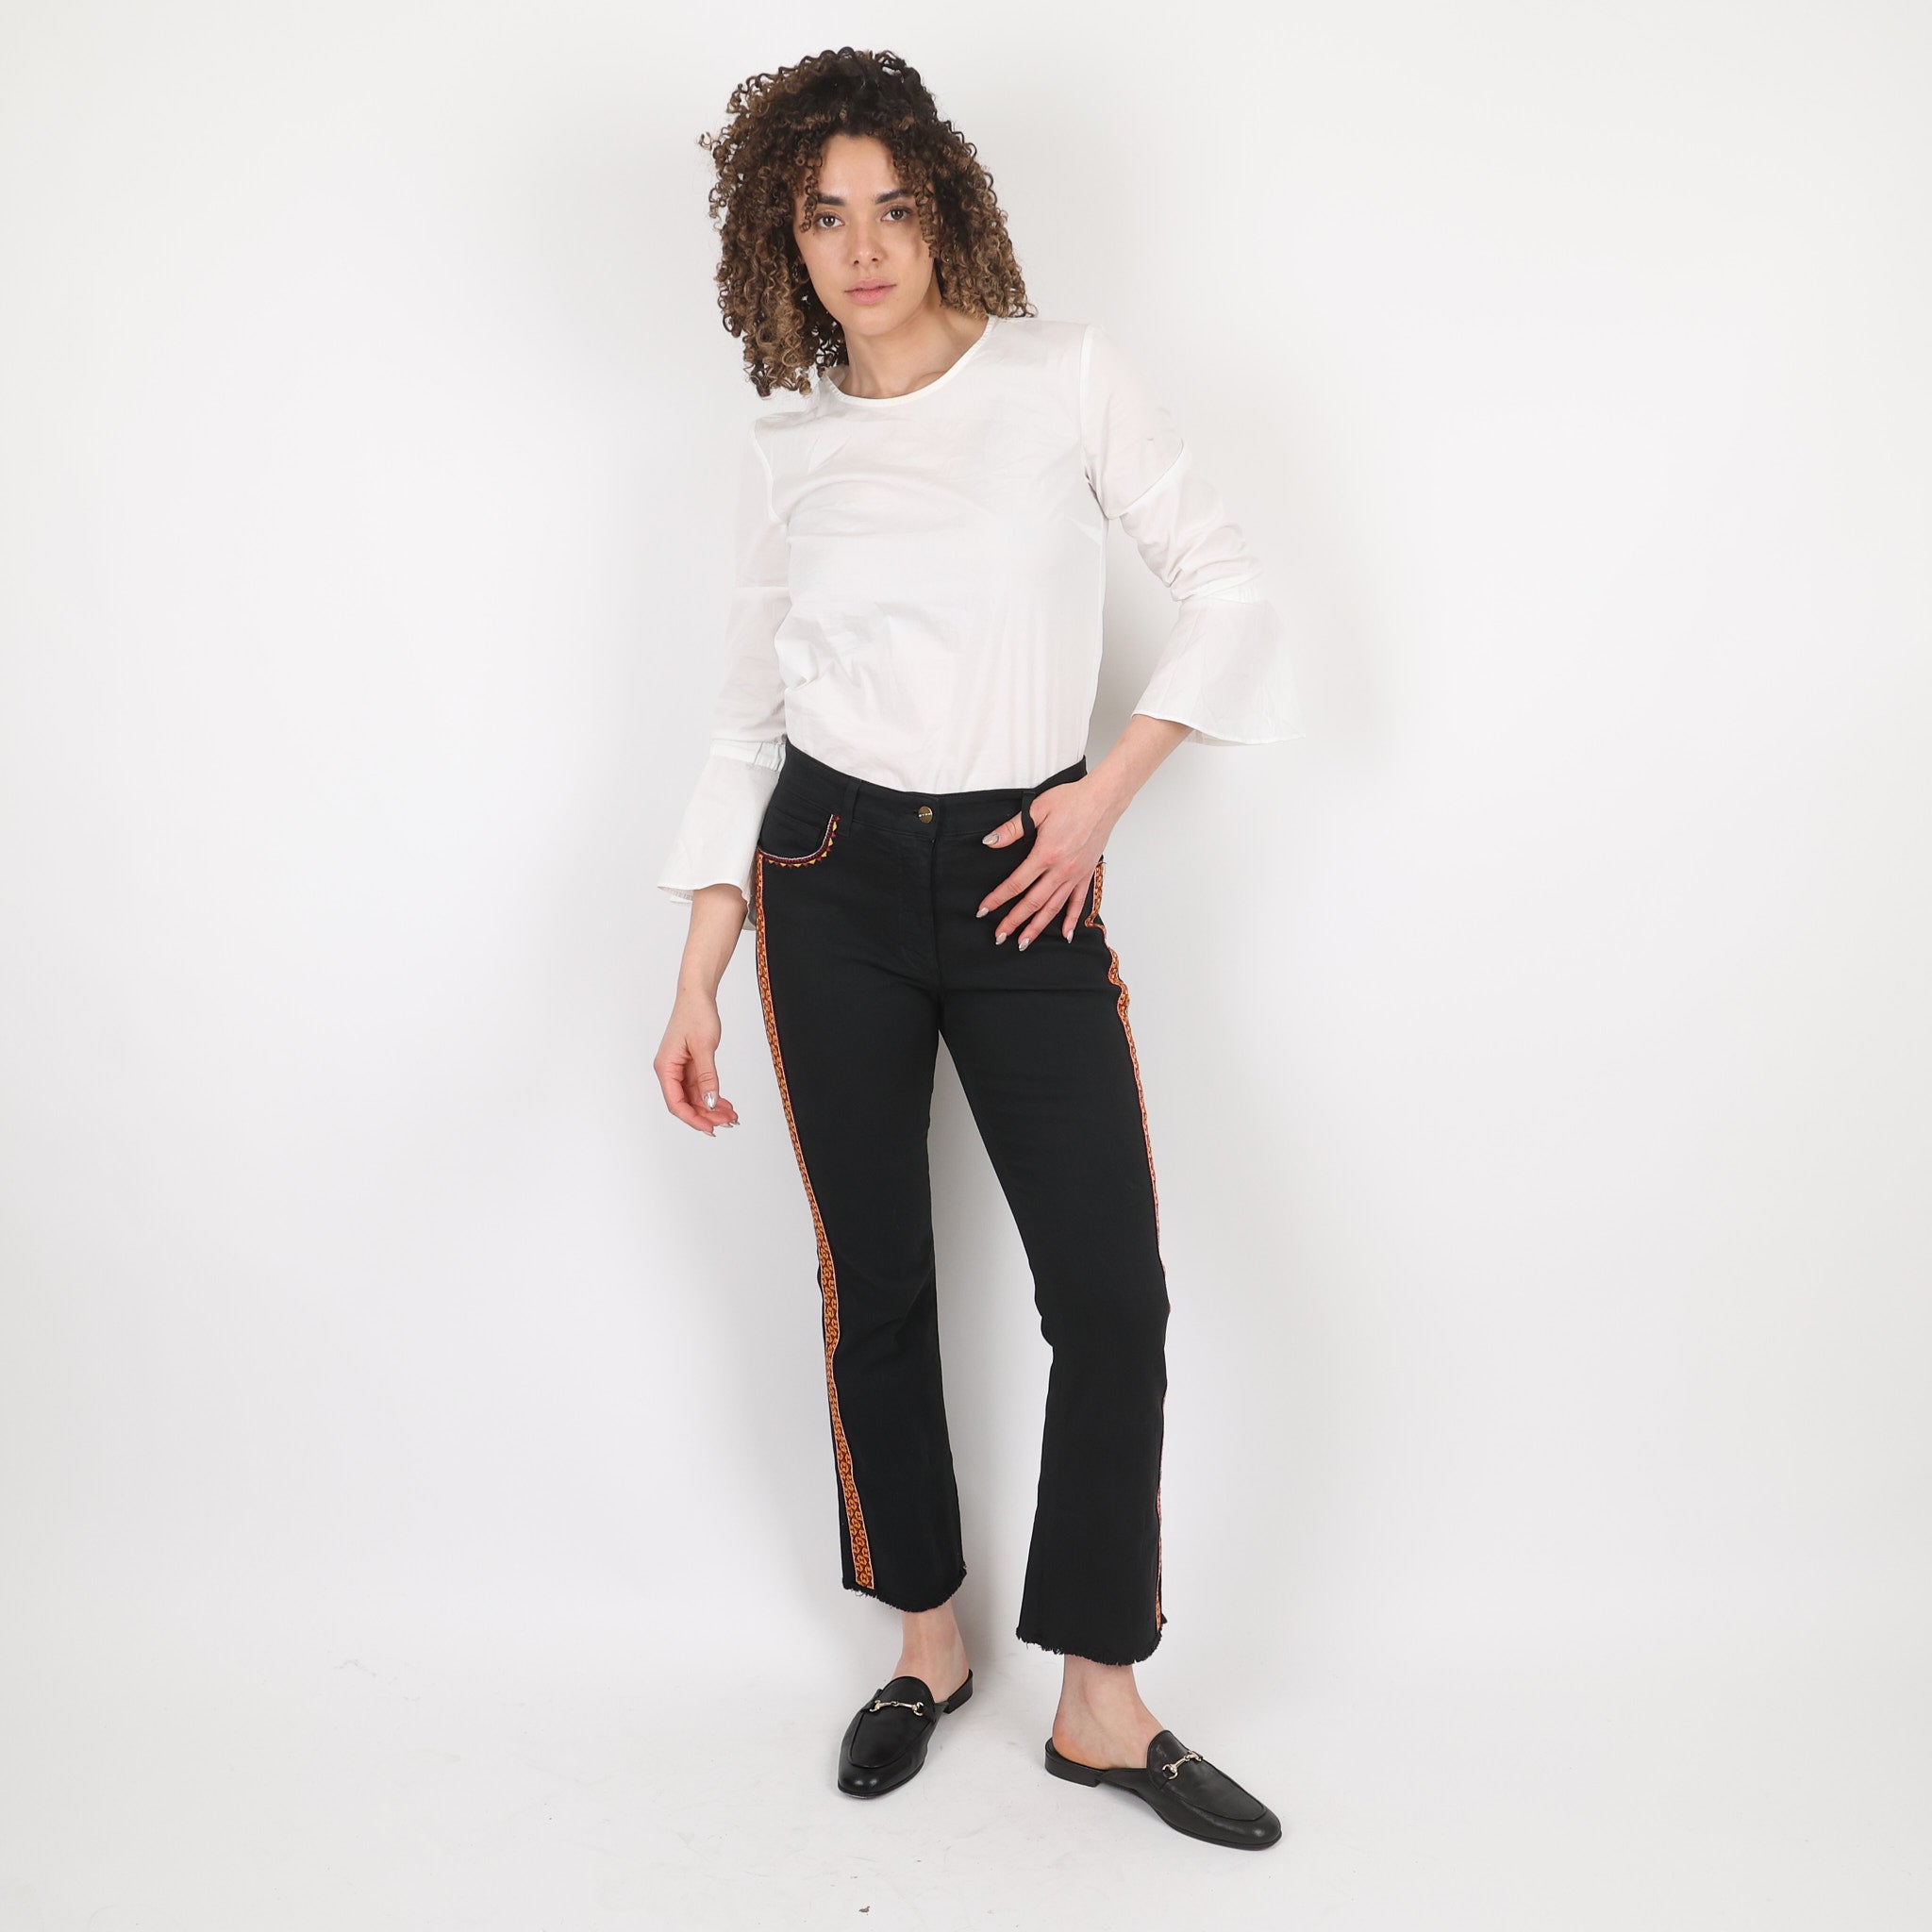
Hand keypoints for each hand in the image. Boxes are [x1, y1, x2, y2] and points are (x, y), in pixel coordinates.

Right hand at [655, 989, 741, 1134]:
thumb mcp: (704, 1047)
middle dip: (706, 1115)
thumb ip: (706, 1077)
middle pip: (685, 1103)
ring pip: (694, 1097)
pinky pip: (700, 1087)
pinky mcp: (690, 1064)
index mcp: (665, 1067)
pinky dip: (713, 1095)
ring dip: (712, 1108)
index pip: (675, 1103)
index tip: (710, 1128)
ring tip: (731, 1116)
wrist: (698, 995)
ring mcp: (680, 1068)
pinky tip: (726, 1104)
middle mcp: (670, 1070)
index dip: (692, 1118)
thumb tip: (710, 1102)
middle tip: (728, 1122)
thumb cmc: (696, 1014)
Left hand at [977, 774, 1122, 947]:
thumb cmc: (1072, 800)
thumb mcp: (1037, 809)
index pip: (1016, 884)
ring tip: (1024, 942)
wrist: (1103, 799)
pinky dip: (1071, 920)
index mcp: (1045, 854)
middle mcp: (1061, 870)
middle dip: (1014, 921)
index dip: (998, 899)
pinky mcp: (1086, 873)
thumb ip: (1012, 829)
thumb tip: (990, 842)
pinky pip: (1078, 902)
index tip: (984, 911)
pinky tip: (1064, 934)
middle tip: (999, 937)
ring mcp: (1075, 874)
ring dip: (1037, 927)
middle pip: (1033, 902)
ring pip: (1053, 907)